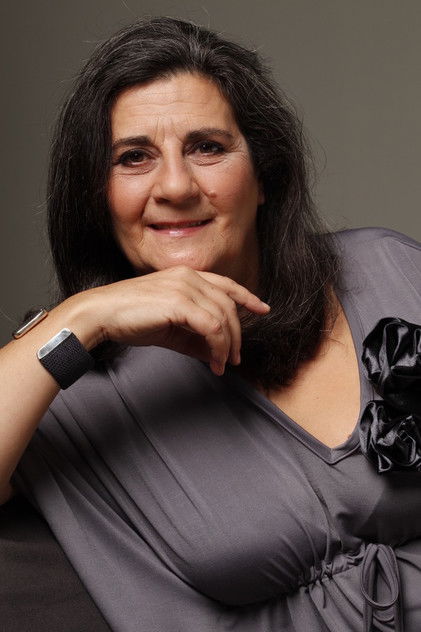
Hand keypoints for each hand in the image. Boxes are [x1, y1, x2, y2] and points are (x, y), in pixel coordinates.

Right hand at [85, 266, 269, 374]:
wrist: (102, 313)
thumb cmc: (131, 318)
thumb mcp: (170, 329)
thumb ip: (194, 338)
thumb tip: (215, 354)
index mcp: (187, 275)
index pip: (226, 284)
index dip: (247, 297)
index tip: (263, 309)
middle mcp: (189, 276)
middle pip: (229, 305)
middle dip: (237, 334)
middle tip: (234, 358)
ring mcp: (185, 287)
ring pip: (224, 317)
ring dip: (228, 345)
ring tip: (223, 365)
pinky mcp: (180, 303)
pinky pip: (212, 327)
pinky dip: (218, 347)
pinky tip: (214, 362)